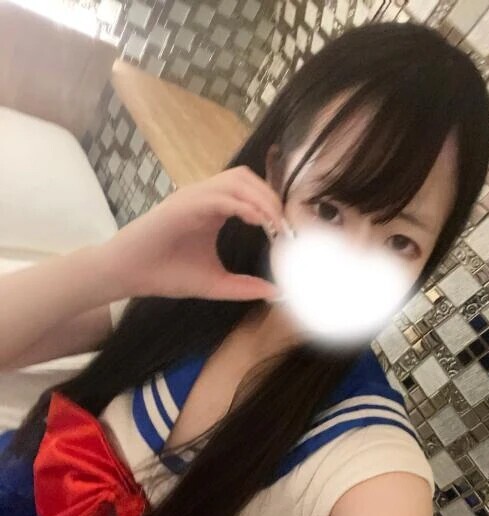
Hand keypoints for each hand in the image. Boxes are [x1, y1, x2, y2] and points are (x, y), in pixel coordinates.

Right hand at [102, 166, 283, 301]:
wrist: (128, 275)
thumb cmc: (166, 275)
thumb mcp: (214, 284)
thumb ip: (244, 287)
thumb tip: (277, 293)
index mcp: (214, 210)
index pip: (251, 193)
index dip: (273, 206)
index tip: (289, 233)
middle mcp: (204, 197)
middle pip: (247, 179)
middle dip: (272, 198)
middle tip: (287, 226)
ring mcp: (192, 197)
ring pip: (236, 180)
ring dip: (261, 198)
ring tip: (276, 223)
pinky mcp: (182, 205)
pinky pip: (218, 196)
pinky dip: (241, 205)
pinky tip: (257, 221)